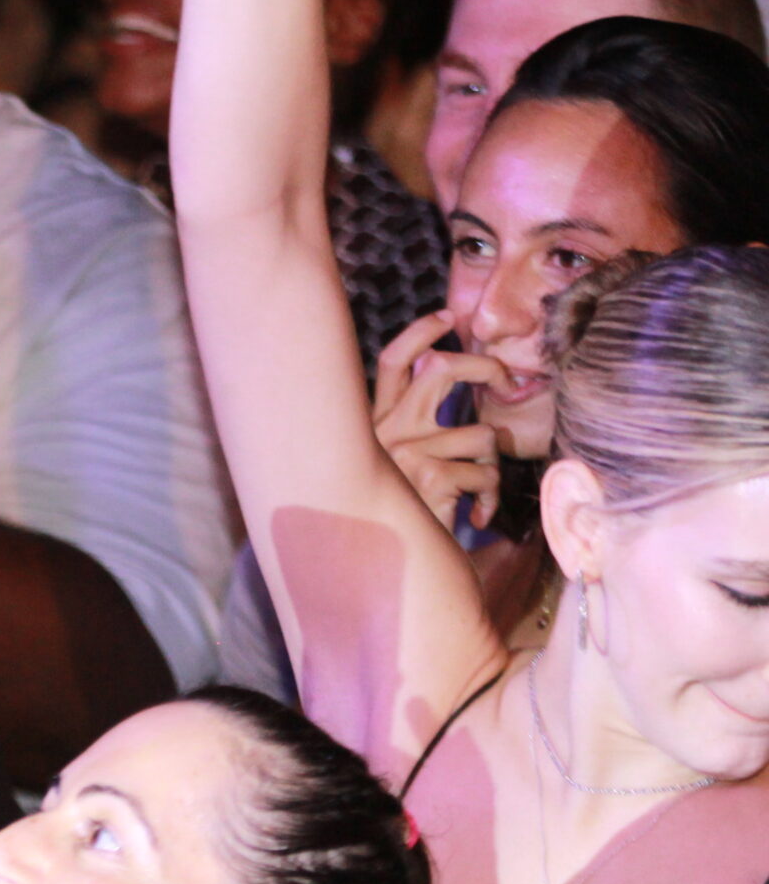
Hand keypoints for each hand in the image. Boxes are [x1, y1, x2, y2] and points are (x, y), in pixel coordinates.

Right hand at [371, 308, 505, 531]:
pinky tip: (476, 516)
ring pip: (482, 432)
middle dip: (483, 368)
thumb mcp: (403, 464)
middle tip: (506, 382)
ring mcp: (407, 452)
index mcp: (377, 423)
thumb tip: (452, 385)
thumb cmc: (407, 514)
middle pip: (440, 370)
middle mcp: (387, 431)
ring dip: (494, 465)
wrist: (395, 567)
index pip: (391, 361)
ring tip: (479, 489)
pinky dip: (491, 498)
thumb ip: (419, 429)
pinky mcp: (431, 476)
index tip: (447, 316)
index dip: (419, 333)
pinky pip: (487, 473)